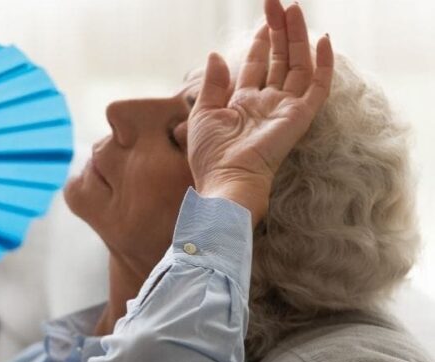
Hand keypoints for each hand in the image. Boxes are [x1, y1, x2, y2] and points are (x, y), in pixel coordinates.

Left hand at [187, 0, 333, 225]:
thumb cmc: (210, 156)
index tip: (263, 21)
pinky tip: (323, 40)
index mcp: (244, 103)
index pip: (258, 65)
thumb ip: (212, 84)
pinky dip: (323, 64)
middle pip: (279, 60)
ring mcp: (285, 109)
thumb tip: (215, 55)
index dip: (261, 42)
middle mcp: (267, 103)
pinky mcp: (300, 116)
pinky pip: (318, 87)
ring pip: (297, 65)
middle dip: (279, 31)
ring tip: (295, 9)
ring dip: (297, 37)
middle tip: (279, 4)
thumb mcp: (203, 113)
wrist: (226, 180)